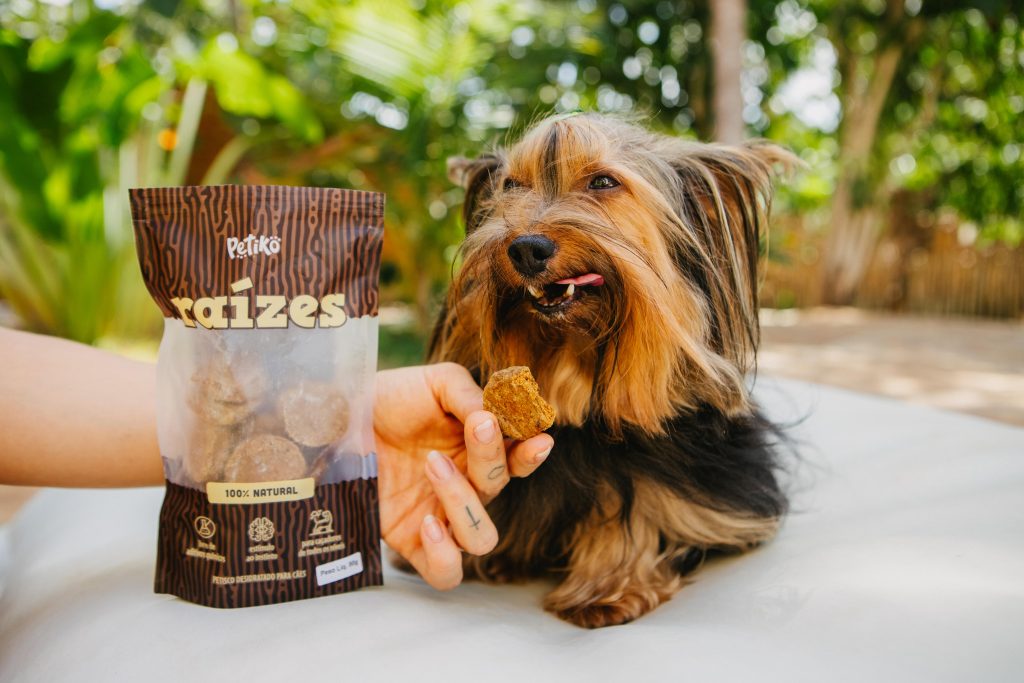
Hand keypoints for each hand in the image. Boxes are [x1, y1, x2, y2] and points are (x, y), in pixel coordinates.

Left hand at [375, 362, 553, 589]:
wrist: (335, 420)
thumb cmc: (388, 398)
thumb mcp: (435, 382)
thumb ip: (471, 395)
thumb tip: (495, 418)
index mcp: (477, 449)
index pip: (518, 460)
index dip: (532, 454)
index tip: (537, 439)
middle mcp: (464, 485)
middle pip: (499, 488)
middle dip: (490, 457)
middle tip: (473, 427)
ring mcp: (440, 515)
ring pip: (482, 538)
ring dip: (465, 501)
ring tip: (433, 465)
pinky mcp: (411, 542)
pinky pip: (445, 573)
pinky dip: (445, 554)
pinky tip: (428, 523)